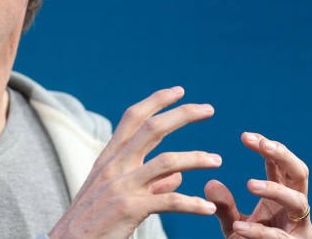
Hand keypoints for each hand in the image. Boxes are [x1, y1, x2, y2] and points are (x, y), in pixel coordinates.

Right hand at [50, 86, 220, 238]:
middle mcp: (114, 166)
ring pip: (167, 162)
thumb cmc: (93, 220)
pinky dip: (192, 204)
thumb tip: (178, 174)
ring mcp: (121, 186)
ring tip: (217, 160)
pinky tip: (207, 208)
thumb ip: (149, 181)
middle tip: (209, 109)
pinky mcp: (129, 209)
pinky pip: (169, 201)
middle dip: (183, 114)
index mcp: (109, 157)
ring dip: (196, 158)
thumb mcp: (115, 192)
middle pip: (152, 128)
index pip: (133, 118)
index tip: (179, 91)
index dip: (157, 101)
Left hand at [205, 132, 311, 238]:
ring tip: (249, 184)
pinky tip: (240, 227)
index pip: (279, 165)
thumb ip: (223, 205)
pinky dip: (260, 232)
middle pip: (300, 174)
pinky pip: (280, 238)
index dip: (267, 147)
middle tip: (262, 144)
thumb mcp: (232, 223)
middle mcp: (296, 210)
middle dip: (284, 156)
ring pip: (299, 202)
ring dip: (275, 190)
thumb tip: (211, 182)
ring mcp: (301, 229)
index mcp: (282, 197)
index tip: (245, 135)